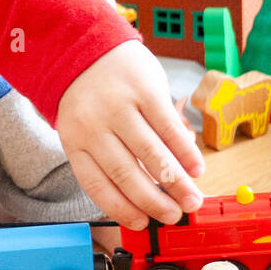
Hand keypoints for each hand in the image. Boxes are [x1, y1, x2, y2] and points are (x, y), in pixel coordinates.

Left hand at [56, 41, 204, 228]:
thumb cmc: (89, 95)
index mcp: (73, 141)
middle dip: (154, 201)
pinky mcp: (144, 90)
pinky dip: (186, 151)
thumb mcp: (85, 126)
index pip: (97, 184)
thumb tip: (151, 189)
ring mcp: (119, 107)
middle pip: (126, 174)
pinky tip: (197, 168)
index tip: (142, 224)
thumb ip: (110, 154)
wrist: (85, 45)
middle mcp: (93, 126)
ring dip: (175, 182)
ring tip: (191, 199)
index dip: (121, 208)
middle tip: (174, 216)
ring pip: (151, 154)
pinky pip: (168, 127)